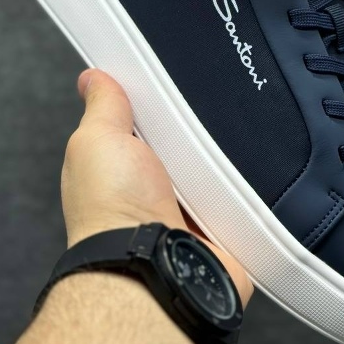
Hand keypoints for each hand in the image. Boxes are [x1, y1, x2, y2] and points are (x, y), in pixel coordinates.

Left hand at [60, 68, 252, 307]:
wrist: (152, 266)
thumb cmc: (113, 209)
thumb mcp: (97, 139)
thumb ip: (102, 107)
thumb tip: (92, 78)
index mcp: (122, 167)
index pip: (147, 124)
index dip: (161, 103)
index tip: (178, 78)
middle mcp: (155, 190)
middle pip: (188, 144)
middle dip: (200, 127)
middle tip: (212, 108)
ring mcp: (189, 212)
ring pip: (219, 169)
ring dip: (227, 158)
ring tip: (236, 135)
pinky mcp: (222, 229)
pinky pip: (244, 197)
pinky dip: (249, 186)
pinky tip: (251, 171)